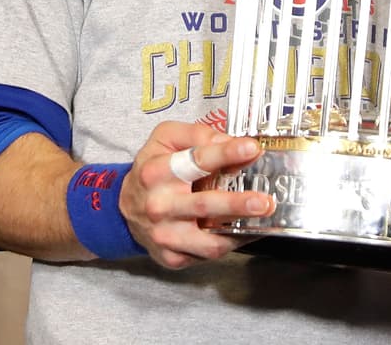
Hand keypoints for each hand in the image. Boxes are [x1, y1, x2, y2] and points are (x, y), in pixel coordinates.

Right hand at [119, 120, 272, 269]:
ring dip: (239, 231)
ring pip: (208, 240)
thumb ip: (197, 135)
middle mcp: (159, 204)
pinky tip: (246, 231)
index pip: (195, 160)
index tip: (251, 149)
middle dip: (237, 203)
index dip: (226, 154)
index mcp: (157, 171)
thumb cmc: (152, 171)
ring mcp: (165, 234)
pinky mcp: (172, 256)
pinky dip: (231, 244)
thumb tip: (231, 142)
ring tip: (263, 220)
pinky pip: (208, 255)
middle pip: (203, 205)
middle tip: (264, 201)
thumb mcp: (165, 139)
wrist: (126, 209)